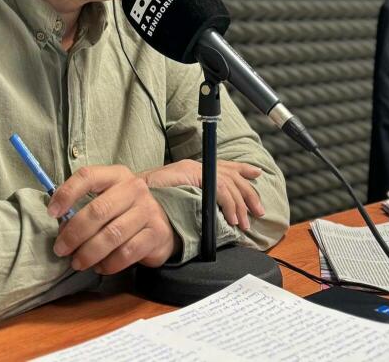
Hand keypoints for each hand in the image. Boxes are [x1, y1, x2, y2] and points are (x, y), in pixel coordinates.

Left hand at [48, 165, 177, 274]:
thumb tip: (60, 225)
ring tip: (77, 263)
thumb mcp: (106, 198)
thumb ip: (84, 205)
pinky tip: (99, 267)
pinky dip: (108, 264)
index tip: (52, 212)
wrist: (162, 222)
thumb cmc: (124, 210)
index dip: (67, 193)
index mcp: (116, 175)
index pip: (88, 176)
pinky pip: (126, 253)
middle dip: (74, 233)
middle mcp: (134, 188)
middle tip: (60, 249)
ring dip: (89, 252)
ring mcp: (147, 210)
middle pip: (98, 210)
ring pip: (112, 235)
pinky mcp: (156, 234)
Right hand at [139, 159, 264, 231]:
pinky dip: (228, 204)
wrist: (130, 196)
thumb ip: (192, 202)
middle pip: (229, 175)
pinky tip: (232, 219)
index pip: (222, 165)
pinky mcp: (191, 174)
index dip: (241, 169)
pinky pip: (218, 188)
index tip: (256, 173)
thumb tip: (211, 215)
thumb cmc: (149, 202)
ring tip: (243, 223)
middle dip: (248, 193)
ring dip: (238, 205)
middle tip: (258, 211)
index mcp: (192, 169)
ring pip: (227, 183)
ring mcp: (192, 168)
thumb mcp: (175, 201)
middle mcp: (194, 165)